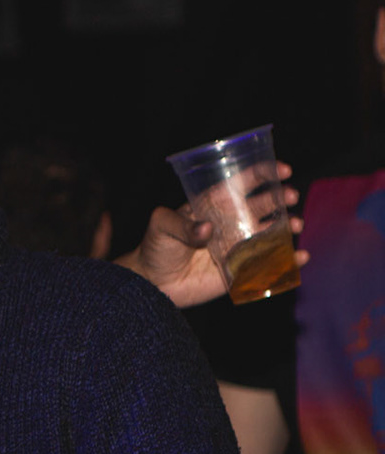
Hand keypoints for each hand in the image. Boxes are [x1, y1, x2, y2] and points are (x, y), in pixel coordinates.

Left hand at [112, 163, 305, 308]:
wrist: (153, 282)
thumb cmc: (156, 247)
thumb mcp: (161, 226)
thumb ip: (182, 226)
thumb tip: (207, 230)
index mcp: (217, 203)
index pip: (245, 182)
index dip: (265, 173)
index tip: (283, 170)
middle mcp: (234, 221)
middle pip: (265, 204)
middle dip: (282, 197)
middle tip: (290, 197)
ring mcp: (240, 244)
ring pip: (273, 231)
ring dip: (288, 225)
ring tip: (294, 224)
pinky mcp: (243, 268)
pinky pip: (270, 262)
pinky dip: (289, 259)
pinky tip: (300, 256)